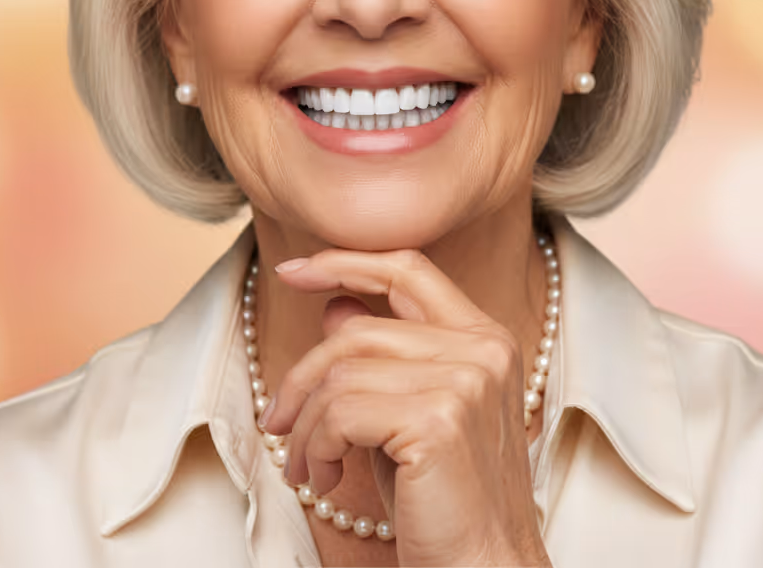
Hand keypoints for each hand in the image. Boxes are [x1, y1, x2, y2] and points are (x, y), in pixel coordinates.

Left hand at [259, 248, 552, 567]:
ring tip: (303, 466)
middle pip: (359, 330)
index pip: (408, 269)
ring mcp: (467, 381)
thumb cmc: (442, 500)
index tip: (291, 269)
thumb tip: (335, 306)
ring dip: (306, 425)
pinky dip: (314, 447)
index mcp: (485, 338)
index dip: (345, 262)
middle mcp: (484, 348)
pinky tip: (321, 478)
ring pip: (342, 372)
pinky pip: (341, 412)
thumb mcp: (404, 415)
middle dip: (302, 377)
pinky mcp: (440, 420)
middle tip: (278, 422)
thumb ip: (381, 356)